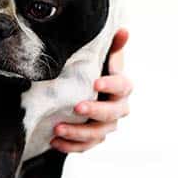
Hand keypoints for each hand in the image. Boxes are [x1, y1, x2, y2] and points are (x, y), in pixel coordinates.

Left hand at [50, 28, 131, 153]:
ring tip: (57, 129)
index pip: (123, 86)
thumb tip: (123, 30)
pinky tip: (54, 142)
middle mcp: (118, 108)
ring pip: (98, 134)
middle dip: (96, 111)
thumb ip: (111, 47)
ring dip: (78, 133)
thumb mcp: (98, 58)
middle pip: (113, 113)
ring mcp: (106, 126)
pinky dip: (70, 146)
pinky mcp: (93, 139)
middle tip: (77, 107)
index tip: (96, 82)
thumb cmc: (91, 72)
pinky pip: (85, 147)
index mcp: (121, 87)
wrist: (80, 93)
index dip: (112, 84)